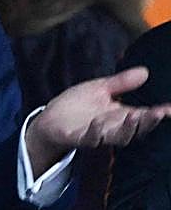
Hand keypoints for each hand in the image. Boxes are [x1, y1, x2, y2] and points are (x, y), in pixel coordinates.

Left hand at [26, 66, 170, 172]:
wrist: (49, 120)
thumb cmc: (77, 106)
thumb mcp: (100, 89)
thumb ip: (121, 83)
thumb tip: (145, 71)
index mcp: (121, 115)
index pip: (145, 115)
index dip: (159, 113)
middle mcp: (112, 127)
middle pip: (135, 128)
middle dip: (147, 122)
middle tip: (158, 113)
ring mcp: (97, 134)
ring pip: (117, 136)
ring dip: (127, 129)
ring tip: (134, 117)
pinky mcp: (78, 138)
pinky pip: (90, 139)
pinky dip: (95, 132)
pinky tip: (98, 122)